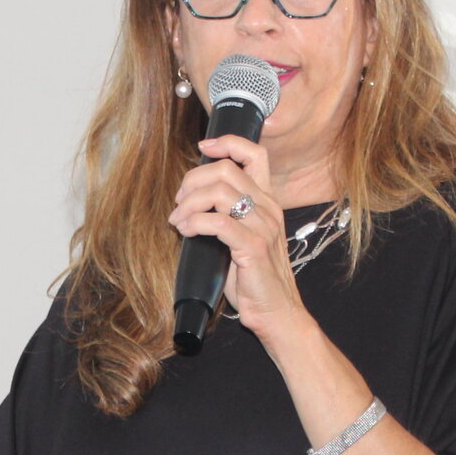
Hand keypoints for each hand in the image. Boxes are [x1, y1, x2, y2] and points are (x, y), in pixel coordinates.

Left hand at [168, 136, 311, 342]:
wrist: (276, 312)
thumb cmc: (255, 278)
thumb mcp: (244, 237)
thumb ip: (227, 214)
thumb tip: (192, 201)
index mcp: (268, 201)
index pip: (255, 154)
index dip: (227, 143)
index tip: (203, 147)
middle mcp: (269, 208)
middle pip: (227, 169)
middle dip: (193, 180)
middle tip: (179, 202)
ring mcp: (263, 227)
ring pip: (219, 192)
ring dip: (189, 204)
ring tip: (179, 222)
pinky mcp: (253, 247)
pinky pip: (217, 222)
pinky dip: (195, 222)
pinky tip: (187, 232)